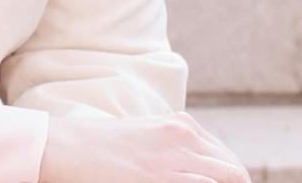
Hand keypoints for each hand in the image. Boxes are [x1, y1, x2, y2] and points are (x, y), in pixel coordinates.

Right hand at [39, 111, 251, 182]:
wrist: (67, 147)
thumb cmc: (100, 147)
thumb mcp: (145, 137)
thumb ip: (171, 148)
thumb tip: (193, 167)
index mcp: (181, 124)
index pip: (226, 159)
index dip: (230, 180)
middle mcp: (186, 136)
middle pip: (233, 172)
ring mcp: (177, 158)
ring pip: (230, 178)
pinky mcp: (164, 178)